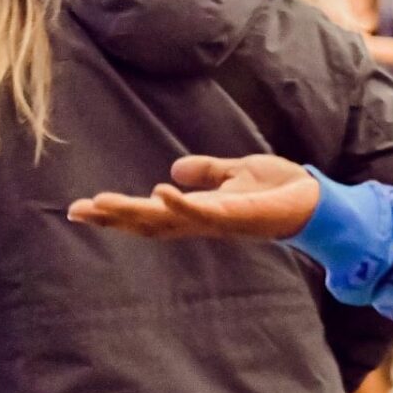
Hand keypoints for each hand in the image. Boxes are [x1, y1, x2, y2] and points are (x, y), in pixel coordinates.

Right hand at [68, 155, 320, 239]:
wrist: (316, 199)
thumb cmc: (279, 189)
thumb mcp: (236, 173)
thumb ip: (207, 173)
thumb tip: (174, 170)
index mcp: (197, 210)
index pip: (149, 214)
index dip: (117, 212)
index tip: (82, 208)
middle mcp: (201, 220)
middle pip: (148, 223)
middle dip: (113, 218)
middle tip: (77, 211)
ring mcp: (217, 220)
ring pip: (166, 220)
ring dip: (133, 213)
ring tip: (101, 204)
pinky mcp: (237, 216)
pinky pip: (203, 212)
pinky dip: (181, 203)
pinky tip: (159, 191)